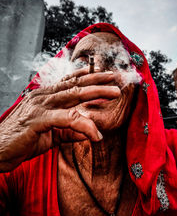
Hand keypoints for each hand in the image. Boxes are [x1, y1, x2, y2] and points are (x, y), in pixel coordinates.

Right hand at [0, 68, 119, 171]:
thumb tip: (90, 131)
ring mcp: (40, 106)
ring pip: (73, 94)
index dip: (88, 76)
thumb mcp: (51, 134)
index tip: (104, 74)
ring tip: (114, 93)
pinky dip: (84, 125)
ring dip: (96, 93)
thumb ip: (70, 131)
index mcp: (45, 96)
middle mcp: (43, 96)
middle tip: (115, 79)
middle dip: (98, 80)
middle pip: (75, 84)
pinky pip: (66, 119)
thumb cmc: (22, 140)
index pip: (69, 82)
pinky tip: (96, 133)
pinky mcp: (38, 119)